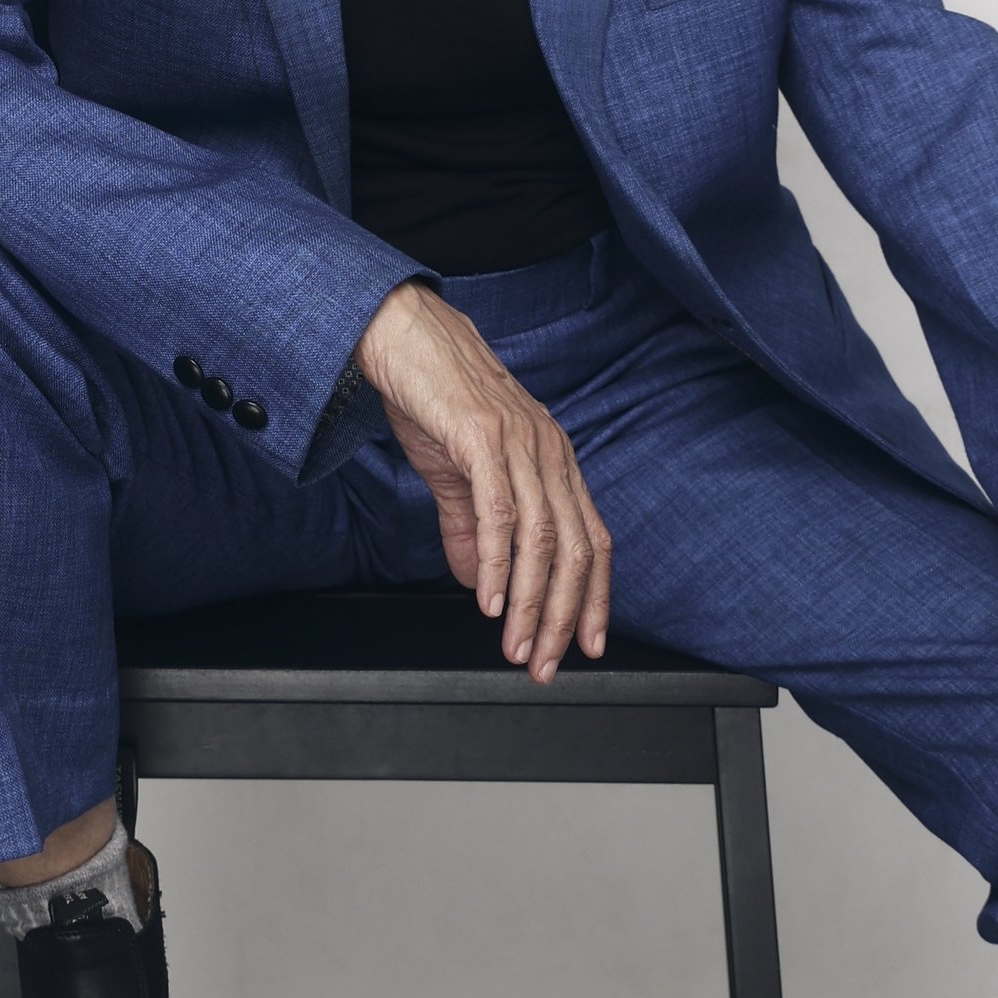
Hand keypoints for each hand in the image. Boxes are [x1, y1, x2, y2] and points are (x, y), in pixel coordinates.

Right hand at [352, 282, 612, 679]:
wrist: (402, 334)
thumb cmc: (433, 395)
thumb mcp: (458, 472)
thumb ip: (470, 529)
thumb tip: (478, 582)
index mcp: (553, 461)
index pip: (592, 540)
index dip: (594, 597)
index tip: (586, 644)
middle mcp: (549, 453)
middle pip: (576, 551)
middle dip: (562, 617)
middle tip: (544, 663)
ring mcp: (520, 445)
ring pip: (542, 540)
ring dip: (530, 603)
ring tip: (517, 645)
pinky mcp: (483, 439)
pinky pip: (500, 513)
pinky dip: (496, 563)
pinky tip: (488, 599)